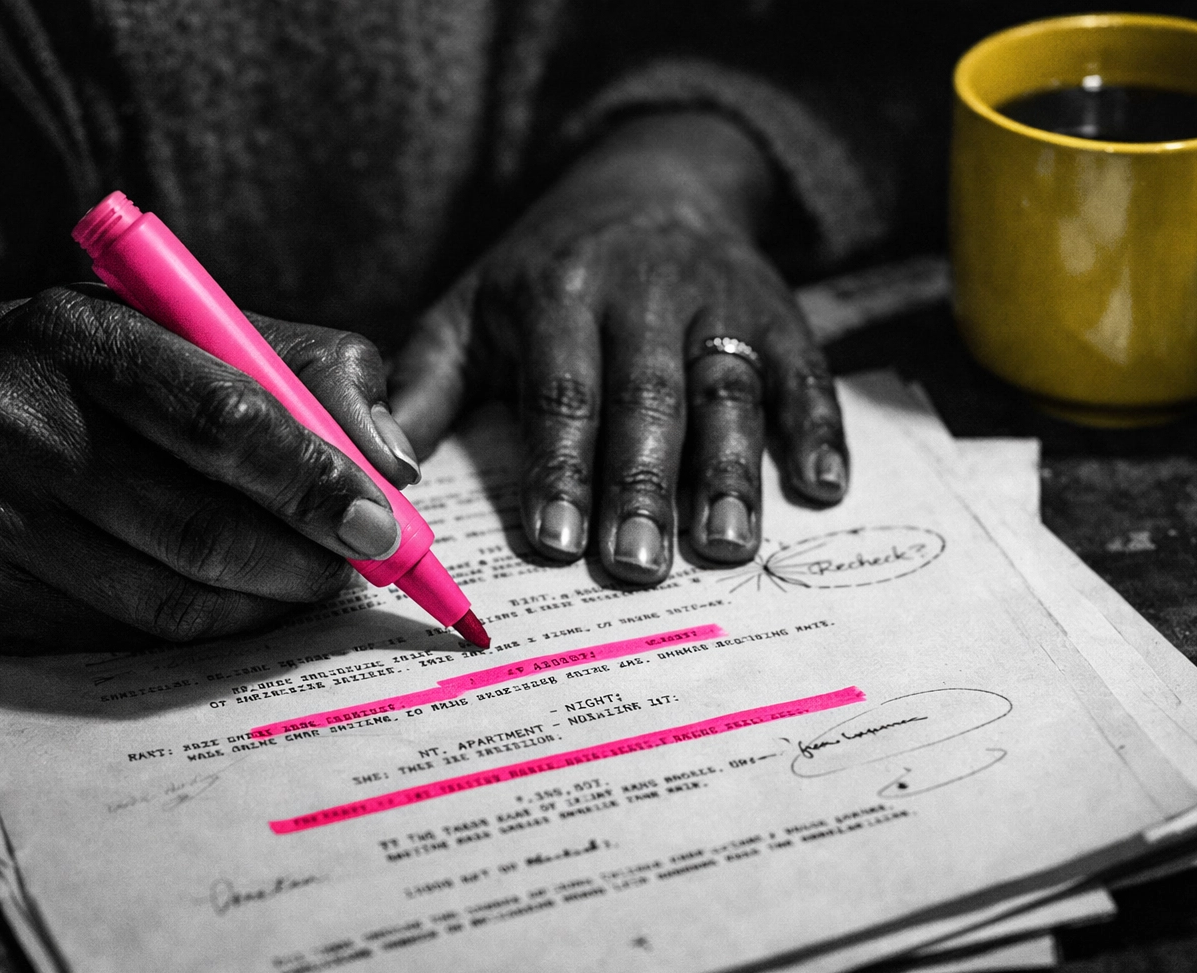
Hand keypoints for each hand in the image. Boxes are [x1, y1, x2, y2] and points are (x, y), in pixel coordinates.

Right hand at [0, 287, 421, 651]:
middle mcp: (22, 428)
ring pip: (174, 599)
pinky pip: (128, 638)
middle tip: (358, 567)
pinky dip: (204, 630)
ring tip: (307, 584)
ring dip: (267, 604)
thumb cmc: (56, 370)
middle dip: (307, 561)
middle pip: (204, 527)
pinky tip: (233, 605)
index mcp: (74, 335)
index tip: (379, 520)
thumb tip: (392, 459)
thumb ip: (290, 364)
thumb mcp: (156, 323)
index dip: (315, 479)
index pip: (223, 416)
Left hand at [392, 112, 847, 584]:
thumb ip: (424, 386)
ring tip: (726, 545)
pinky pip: (805, 371)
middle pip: (647, 398)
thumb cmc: (546, 272)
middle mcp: (644, 291)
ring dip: (732, 472)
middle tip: (635, 565)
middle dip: (641, 485)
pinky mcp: (779, 311)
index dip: (560, 467)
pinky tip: (822, 486)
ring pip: (727, 390)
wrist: (649, 181)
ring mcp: (720, 300)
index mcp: (560, 292)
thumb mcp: (472, 310)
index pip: (561, 391)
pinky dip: (819, 427)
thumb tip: (374, 469)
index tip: (556, 542)